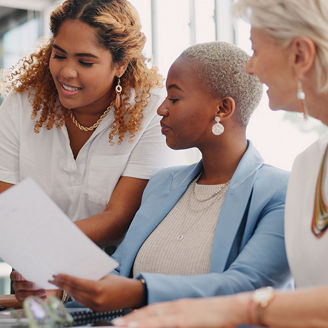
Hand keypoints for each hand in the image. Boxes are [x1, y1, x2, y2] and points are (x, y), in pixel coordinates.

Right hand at [10, 271, 60, 303]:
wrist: (41, 287)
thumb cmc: (38, 276)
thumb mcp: (38, 272)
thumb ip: (38, 270)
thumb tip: (46, 266)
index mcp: (18, 277)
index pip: (13, 275)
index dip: (15, 276)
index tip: (20, 277)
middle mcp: (17, 285)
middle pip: (17, 286)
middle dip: (25, 285)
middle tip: (33, 284)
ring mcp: (19, 294)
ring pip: (23, 295)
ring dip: (34, 293)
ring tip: (44, 291)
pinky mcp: (24, 301)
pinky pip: (29, 301)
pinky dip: (38, 299)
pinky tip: (45, 297)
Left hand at [49, 273, 143, 310]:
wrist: (132, 295)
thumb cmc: (121, 282)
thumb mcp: (106, 276)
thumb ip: (92, 276)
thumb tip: (77, 273)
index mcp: (98, 289)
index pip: (77, 283)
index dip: (66, 278)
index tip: (57, 274)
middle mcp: (95, 300)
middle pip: (74, 291)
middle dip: (62, 284)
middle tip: (53, 278)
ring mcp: (95, 306)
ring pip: (76, 297)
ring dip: (67, 290)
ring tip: (59, 283)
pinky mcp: (96, 309)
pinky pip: (82, 301)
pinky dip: (75, 295)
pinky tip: (70, 290)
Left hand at [112, 296, 248, 327]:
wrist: (232, 307)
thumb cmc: (217, 315)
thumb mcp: (196, 317)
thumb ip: (183, 320)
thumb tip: (174, 323)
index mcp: (178, 306)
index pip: (154, 309)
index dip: (139, 314)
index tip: (127, 318)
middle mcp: (176, 306)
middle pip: (149, 311)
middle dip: (132, 317)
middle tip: (116, 322)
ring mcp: (180, 312)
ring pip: (153, 316)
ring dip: (136, 320)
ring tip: (121, 324)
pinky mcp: (185, 319)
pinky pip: (163, 322)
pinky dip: (150, 323)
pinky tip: (139, 326)